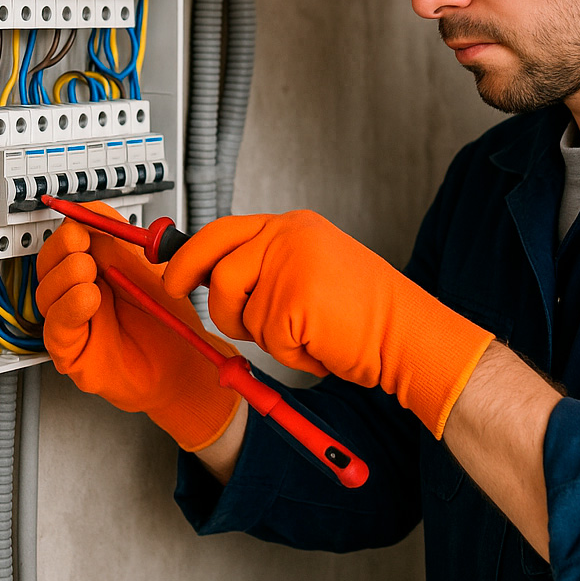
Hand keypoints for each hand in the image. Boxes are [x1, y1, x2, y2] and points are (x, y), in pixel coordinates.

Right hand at [36, 204, 240, 450]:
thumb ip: (120, 241)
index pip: (67, 241)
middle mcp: (77, 293)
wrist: (183, 362)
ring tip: (88, 272)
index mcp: (93, 269)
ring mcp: (72, 323)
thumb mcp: (146, 269)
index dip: (71, 226)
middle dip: (61, 248)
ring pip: (46, 294)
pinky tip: (88, 297)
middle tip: (80, 241)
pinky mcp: (71, 352)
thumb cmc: (166, 320)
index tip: (80, 217)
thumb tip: (94, 212)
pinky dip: (69, 309)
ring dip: (65, 276)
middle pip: (48, 264)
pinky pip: (57, 329)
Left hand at [163, 210, 493, 437]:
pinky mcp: (292, 300)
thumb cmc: (365, 311)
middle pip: (215, 261)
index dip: (190, 251)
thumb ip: (267, 264)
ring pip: (235, 309)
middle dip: (190, 283)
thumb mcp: (311, 268)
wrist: (407, 332)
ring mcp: (289, 265)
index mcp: (293, 226)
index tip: (172, 268)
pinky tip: (319, 344)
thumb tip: (214, 276)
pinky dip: (289, 354)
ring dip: (259, 333)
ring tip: (299, 332)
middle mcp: (289, 237)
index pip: (224, 229)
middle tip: (176, 293)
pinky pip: (265, 339)